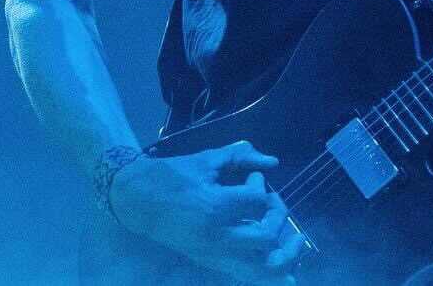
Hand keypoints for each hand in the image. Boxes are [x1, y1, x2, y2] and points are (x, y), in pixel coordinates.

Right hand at [109, 140, 307, 284]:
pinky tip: (286, 272)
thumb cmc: (172, 175)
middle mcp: (218, 235)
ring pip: (260, 268)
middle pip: (266, 237)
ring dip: (282, 256)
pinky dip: (266, 273)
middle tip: (273, 204)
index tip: (253, 176)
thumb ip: (240, 157)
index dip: (261, 184)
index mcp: (215, 206)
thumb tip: (272, 162)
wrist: (137, 200)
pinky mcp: (209, 261)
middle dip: (278, 218)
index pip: (257, 200)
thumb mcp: (207, 160)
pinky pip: (244, 274)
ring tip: (295, 244)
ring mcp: (213, 253)